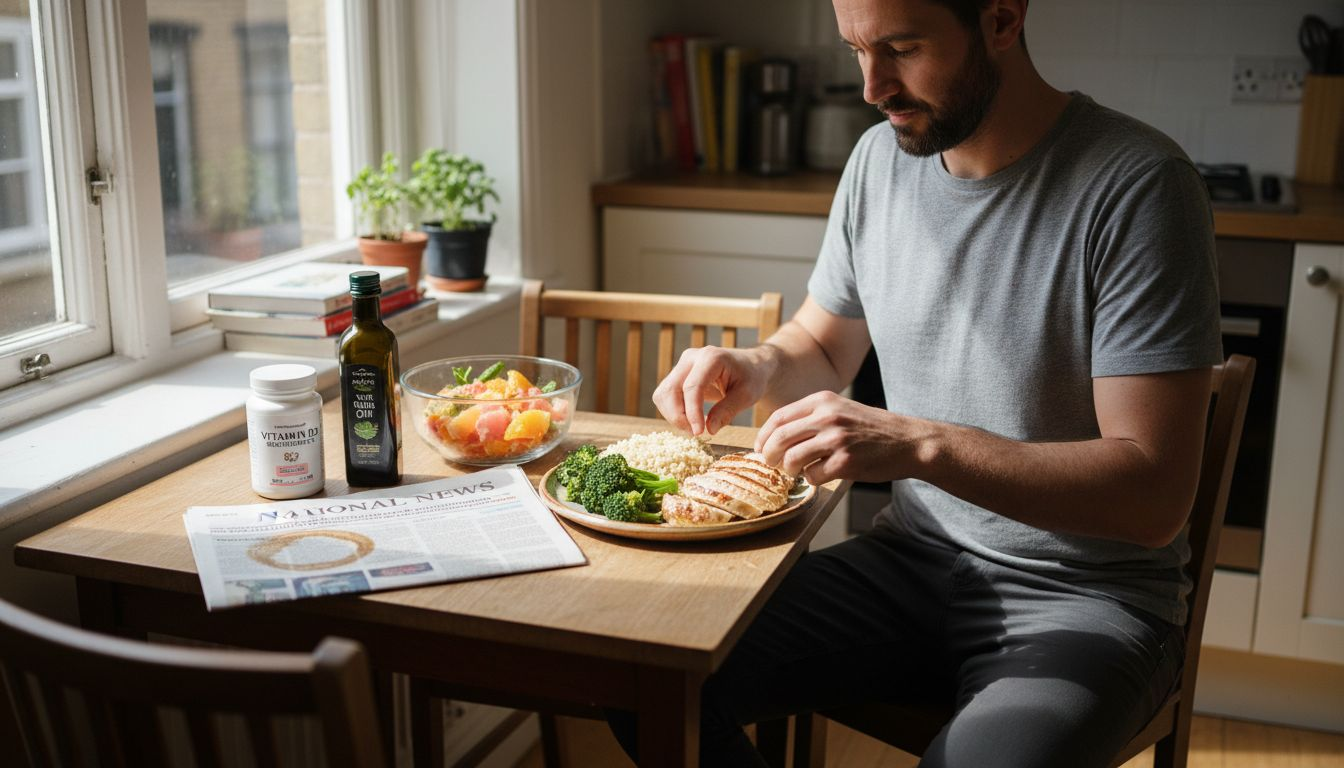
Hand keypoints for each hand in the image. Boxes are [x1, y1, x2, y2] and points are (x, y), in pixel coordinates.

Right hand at [652, 345, 771, 434]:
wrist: (750, 366)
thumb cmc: (751, 378)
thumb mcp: (747, 395)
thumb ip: (727, 411)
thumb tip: (709, 430)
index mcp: (710, 358)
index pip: (692, 387)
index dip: (692, 412)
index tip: (699, 432)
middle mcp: (691, 358)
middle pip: (670, 390)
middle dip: (679, 416)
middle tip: (697, 433)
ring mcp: (681, 365)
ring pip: (663, 395)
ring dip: (674, 416)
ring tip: (695, 427)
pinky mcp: (677, 375)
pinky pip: (665, 397)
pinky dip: (674, 412)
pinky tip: (692, 419)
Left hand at [754, 391, 934, 484]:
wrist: (908, 440)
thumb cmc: (871, 428)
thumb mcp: (841, 409)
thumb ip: (812, 416)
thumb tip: (777, 435)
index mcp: (823, 400)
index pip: (779, 417)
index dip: (764, 436)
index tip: (760, 448)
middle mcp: (828, 416)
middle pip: (780, 438)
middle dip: (770, 455)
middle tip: (772, 464)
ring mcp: (836, 439)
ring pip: (792, 459)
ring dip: (790, 469)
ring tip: (799, 470)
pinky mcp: (845, 462)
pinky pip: (813, 475)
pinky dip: (812, 479)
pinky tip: (822, 474)